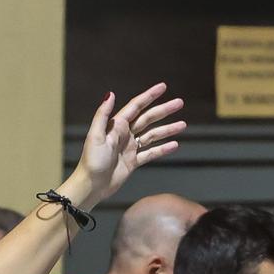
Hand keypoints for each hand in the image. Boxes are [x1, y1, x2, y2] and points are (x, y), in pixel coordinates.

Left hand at [69, 84, 185, 207]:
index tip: (163, 87)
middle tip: (180, 103)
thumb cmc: (91, 161)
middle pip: (148, 119)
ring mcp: (129, 148)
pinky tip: (174, 145)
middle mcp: (124, 134)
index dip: (150, 96)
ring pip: (152, 135)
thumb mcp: (95, 136)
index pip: (136, 106)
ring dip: (167, 130)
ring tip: (183, 125)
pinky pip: (150, 153)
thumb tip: (110, 94)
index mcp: (116, 126)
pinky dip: (162, 149)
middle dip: (164, 110)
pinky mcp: (132, 162)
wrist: (91, 186)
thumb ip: (103, 115)